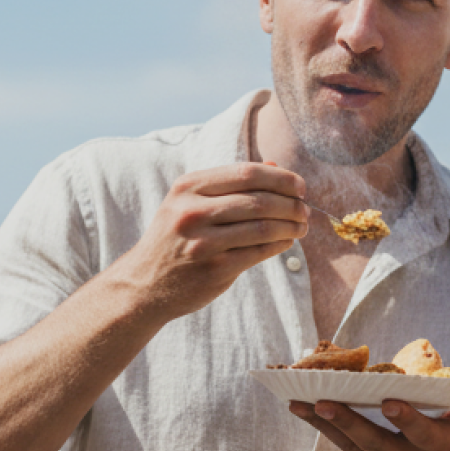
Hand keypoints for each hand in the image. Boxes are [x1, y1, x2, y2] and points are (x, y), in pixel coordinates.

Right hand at [115, 161, 307, 319]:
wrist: (144, 283)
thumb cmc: (175, 238)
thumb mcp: (190, 203)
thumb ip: (231, 184)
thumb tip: (276, 167)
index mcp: (188, 187)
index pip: (247, 173)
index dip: (281, 178)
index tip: (300, 186)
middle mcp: (192, 212)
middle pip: (259, 200)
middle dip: (291, 204)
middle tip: (305, 209)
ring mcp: (203, 242)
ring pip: (263, 227)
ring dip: (291, 226)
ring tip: (302, 226)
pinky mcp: (214, 269)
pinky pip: (259, 252)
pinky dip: (280, 245)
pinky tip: (287, 241)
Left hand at [290, 375, 449, 450]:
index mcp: (436, 447)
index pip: (420, 433)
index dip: (406, 419)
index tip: (390, 401)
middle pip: (373, 442)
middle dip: (347, 423)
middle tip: (322, 402)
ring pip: (350, 446)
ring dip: (322, 425)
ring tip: (295, 403)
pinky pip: (346, 448)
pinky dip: (325, 429)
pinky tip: (304, 409)